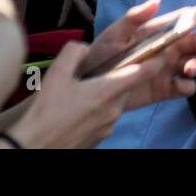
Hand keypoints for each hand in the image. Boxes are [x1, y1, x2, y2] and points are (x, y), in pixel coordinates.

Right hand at [4, 41, 160, 147]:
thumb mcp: (56, 74)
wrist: (33, 148)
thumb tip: (85, 47)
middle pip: (128, 85)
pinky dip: (98, 110)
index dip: (156, 58)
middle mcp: (114, 109)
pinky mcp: (100, 138)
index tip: (162, 48)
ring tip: (83, 92)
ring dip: (107, 94)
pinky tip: (78, 110)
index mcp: (108, 90)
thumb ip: (74, 52)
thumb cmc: (45, 111)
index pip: (145, 71)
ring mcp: (109, 126)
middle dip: (121, 76)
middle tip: (103, 70)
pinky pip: (105, 117)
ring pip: (115, 102)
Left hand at [83, 0, 195, 110]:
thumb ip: (134, 17)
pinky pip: (185, 87)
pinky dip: (188, 86)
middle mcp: (168, 49)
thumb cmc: (101, 54)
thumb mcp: (115, 34)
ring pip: (195, 64)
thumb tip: (157, 0)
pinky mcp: (165, 90)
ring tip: (187, 68)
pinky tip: (178, 85)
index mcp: (158, 32)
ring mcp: (168, 70)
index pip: (184, 20)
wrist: (90, 85)